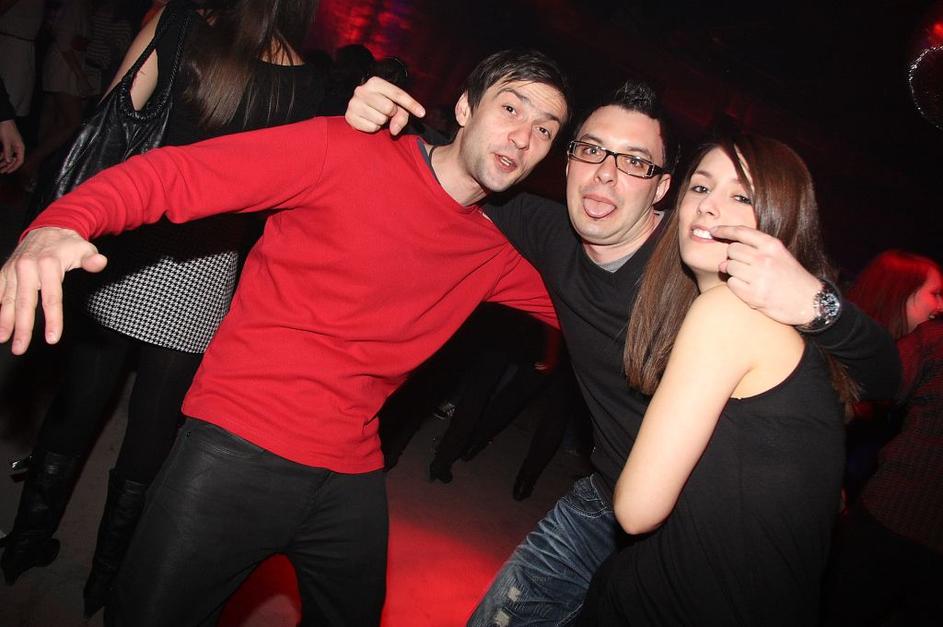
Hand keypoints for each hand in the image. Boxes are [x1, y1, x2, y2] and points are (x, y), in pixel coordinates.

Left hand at [0, 119, 24, 173]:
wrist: (3, 119)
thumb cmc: (6, 129)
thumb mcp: (6, 141)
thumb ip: (7, 152)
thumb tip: (8, 161)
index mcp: (20, 147)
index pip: (19, 161)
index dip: (14, 167)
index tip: (8, 171)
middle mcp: (17, 148)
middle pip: (14, 160)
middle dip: (7, 166)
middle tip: (2, 171)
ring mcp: (12, 145)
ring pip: (8, 156)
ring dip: (3, 161)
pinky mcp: (6, 143)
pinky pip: (5, 152)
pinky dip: (2, 156)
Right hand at [0, 227, 106, 353]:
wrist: (48, 228)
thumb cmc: (68, 244)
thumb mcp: (84, 249)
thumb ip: (91, 259)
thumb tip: (100, 262)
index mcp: (48, 264)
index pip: (52, 297)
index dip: (53, 319)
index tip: (53, 338)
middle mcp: (27, 267)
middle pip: (24, 302)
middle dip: (22, 327)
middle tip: (20, 349)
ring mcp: (13, 270)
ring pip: (6, 299)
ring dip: (3, 321)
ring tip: (3, 339)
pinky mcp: (5, 271)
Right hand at [345, 76, 425, 135]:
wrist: (360, 110)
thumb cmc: (381, 106)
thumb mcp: (395, 107)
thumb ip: (402, 116)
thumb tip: (394, 130)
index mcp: (375, 82)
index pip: (397, 94)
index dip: (411, 104)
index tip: (422, 113)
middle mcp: (362, 90)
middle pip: (389, 107)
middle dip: (392, 113)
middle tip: (387, 112)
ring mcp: (353, 103)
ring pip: (380, 119)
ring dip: (383, 122)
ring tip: (377, 116)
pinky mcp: (349, 117)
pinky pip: (372, 128)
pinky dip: (374, 128)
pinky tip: (370, 121)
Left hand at [712, 224, 820, 325]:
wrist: (810, 302)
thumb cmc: (791, 278)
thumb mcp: (779, 256)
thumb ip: (753, 252)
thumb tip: (722, 263)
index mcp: (772, 245)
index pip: (741, 232)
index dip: (724, 230)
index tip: (713, 231)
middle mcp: (764, 259)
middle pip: (732, 250)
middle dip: (733, 258)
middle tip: (746, 267)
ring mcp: (758, 277)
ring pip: (728, 267)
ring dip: (734, 273)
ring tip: (750, 279)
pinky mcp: (753, 295)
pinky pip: (731, 284)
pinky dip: (736, 287)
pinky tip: (750, 289)